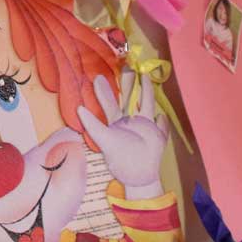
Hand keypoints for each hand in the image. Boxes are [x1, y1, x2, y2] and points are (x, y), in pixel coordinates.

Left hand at [78, 71, 169, 199]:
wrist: (137, 177)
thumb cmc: (119, 159)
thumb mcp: (104, 140)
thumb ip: (94, 125)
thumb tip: (79, 108)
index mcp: (116, 122)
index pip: (109, 103)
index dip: (104, 91)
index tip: (98, 77)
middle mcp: (130, 121)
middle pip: (129, 98)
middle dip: (128, 82)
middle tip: (126, 65)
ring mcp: (145, 127)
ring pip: (146, 104)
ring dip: (147, 91)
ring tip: (145, 76)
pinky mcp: (158, 135)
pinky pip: (162, 125)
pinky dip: (163, 120)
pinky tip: (162, 114)